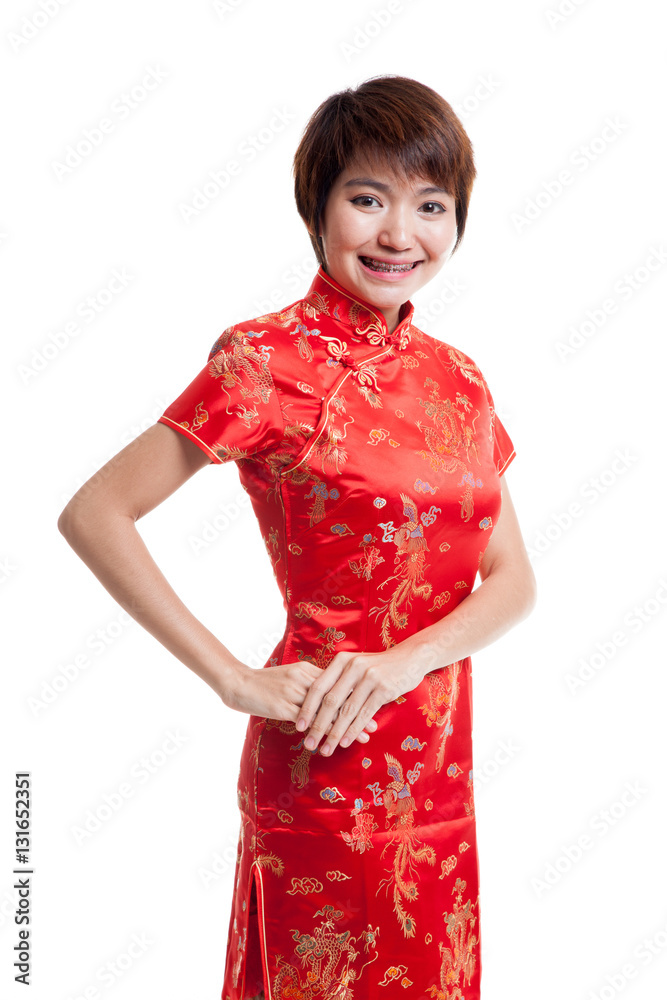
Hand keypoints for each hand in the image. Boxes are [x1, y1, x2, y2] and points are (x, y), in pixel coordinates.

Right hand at [223, 659, 377, 744]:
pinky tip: (334, 741)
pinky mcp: (283, 705)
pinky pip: (308, 720)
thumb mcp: (288, 677)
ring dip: (346, 724)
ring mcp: (293, 691)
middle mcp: (303, 678)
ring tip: (362, 736)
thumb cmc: (262, 683)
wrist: (237, 682)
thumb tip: (325, 696)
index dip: (355, 696)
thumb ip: (306, 684)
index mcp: (306, 669)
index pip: (337, 683)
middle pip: (337, 696)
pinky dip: (323, 731)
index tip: (372, 706)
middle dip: (357, 712)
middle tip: (374, 725)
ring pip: (326, 710)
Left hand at [294, 648, 425, 755]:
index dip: (307, 708)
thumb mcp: (355, 665)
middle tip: (308, 743)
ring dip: (334, 733)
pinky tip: (345, 743)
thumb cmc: (377, 667)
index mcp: (341, 661)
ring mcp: (369, 678)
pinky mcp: (383, 689)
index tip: (298, 726)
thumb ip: (338, 680)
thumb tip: (315, 704)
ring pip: (346, 711)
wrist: (408, 659)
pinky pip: (364, 714)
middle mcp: (353, 667)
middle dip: (317, 725)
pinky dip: (353, 730)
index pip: (318, 687)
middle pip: (330, 701)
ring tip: (325, 749)